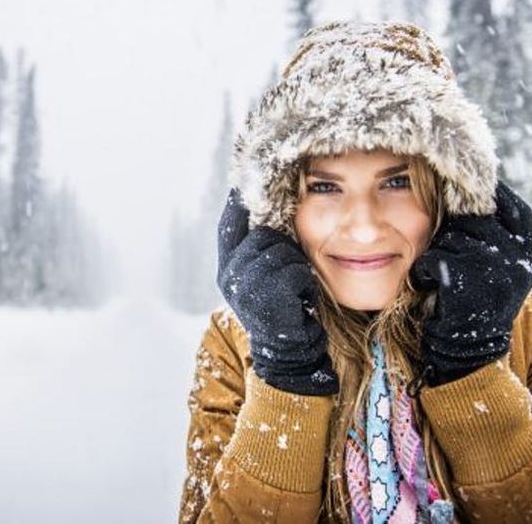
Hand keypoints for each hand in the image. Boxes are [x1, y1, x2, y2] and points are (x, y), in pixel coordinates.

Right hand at [216, 188, 338, 395]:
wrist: (291, 352)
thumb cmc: (285, 308)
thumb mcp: (265, 276)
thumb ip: (259, 249)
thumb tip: (266, 210)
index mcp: (227, 267)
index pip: (229, 224)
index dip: (239, 201)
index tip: (247, 179)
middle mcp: (229, 274)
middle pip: (262, 233)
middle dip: (283, 244)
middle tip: (291, 269)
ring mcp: (244, 286)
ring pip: (280, 249)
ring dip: (296, 264)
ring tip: (295, 287)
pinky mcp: (266, 295)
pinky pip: (294, 269)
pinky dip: (305, 281)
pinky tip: (300, 298)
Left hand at [409, 180, 531, 387]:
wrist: (468, 352)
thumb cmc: (473, 304)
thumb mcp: (498, 271)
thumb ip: (494, 239)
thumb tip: (471, 194)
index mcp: (526, 255)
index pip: (516, 210)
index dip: (493, 198)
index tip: (471, 192)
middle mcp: (517, 261)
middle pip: (473, 220)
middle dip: (452, 231)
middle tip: (444, 254)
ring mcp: (493, 271)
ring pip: (449, 238)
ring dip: (436, 253)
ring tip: (439, 276)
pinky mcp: (464, 282)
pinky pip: (433, 258)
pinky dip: (423, 271)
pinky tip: (426, 284)